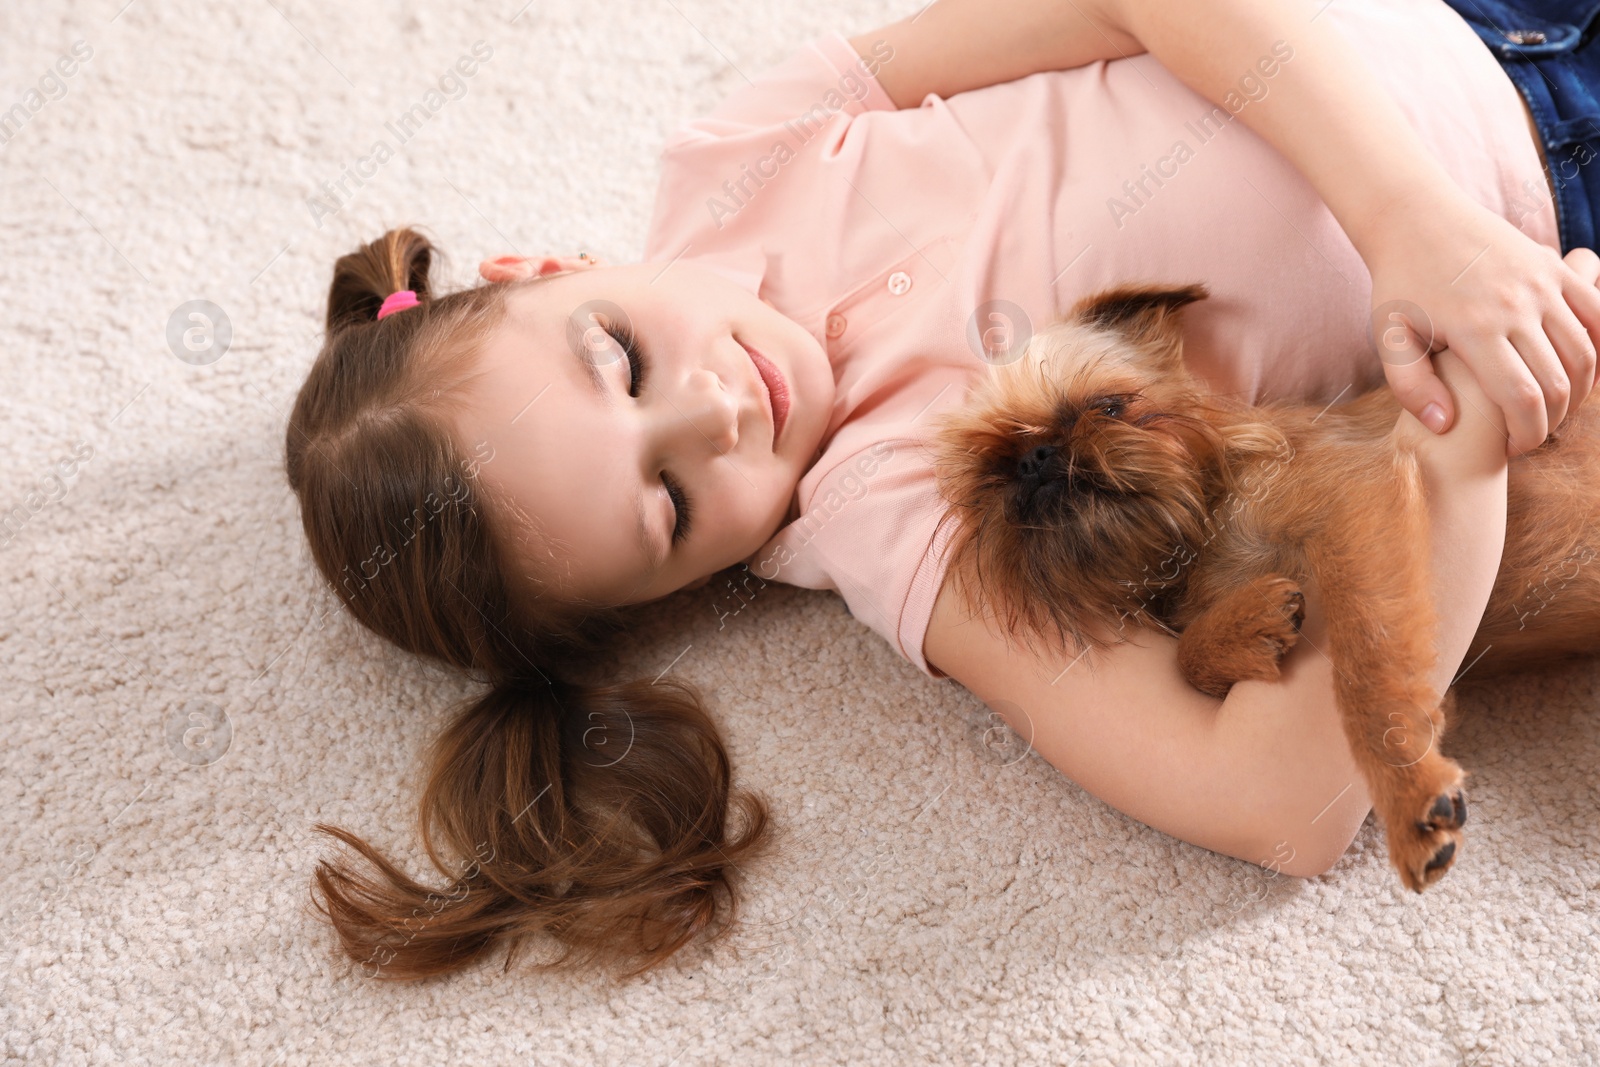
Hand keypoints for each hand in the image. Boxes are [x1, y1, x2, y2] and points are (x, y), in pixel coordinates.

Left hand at [1361, 186, 1599, 456]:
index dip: (1526, 433)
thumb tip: (1443, 426)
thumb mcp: (1388, 338)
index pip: (1521, 398)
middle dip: (1551, 420)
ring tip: (1551, 409)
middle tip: (1530, 434)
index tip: (1512, 449)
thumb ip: (1411, 386)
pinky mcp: (1554, 268)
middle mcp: (1516, 305)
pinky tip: (1579, 373)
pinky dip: (1599, 348)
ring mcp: (1542, 283)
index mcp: (1475, 328)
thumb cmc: (1398, 284)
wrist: (1415, 218)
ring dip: (1578, 390)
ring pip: (1586, 352)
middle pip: (1559, 381)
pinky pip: (1597, 314)